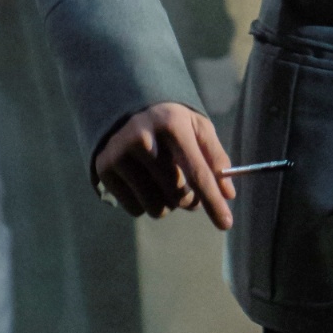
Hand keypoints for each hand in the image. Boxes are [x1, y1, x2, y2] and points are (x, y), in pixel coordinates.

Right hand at [95, 102, 234, 226]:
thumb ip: (215, 158)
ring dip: (167, 203)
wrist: (126, 108)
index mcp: (172, 124)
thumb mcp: (197, 128)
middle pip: (178, 196)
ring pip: (157, 208)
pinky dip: (145, 202)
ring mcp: (120, 154)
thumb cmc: (171, 122)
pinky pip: (135, 209)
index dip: (213, 201)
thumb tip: (229, 194)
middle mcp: (143, 138)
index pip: (197, 172)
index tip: (226, 224)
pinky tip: (142, 180)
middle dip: (189, 199)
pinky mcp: (104, 168)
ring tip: (163, 181)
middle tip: (187, 187)